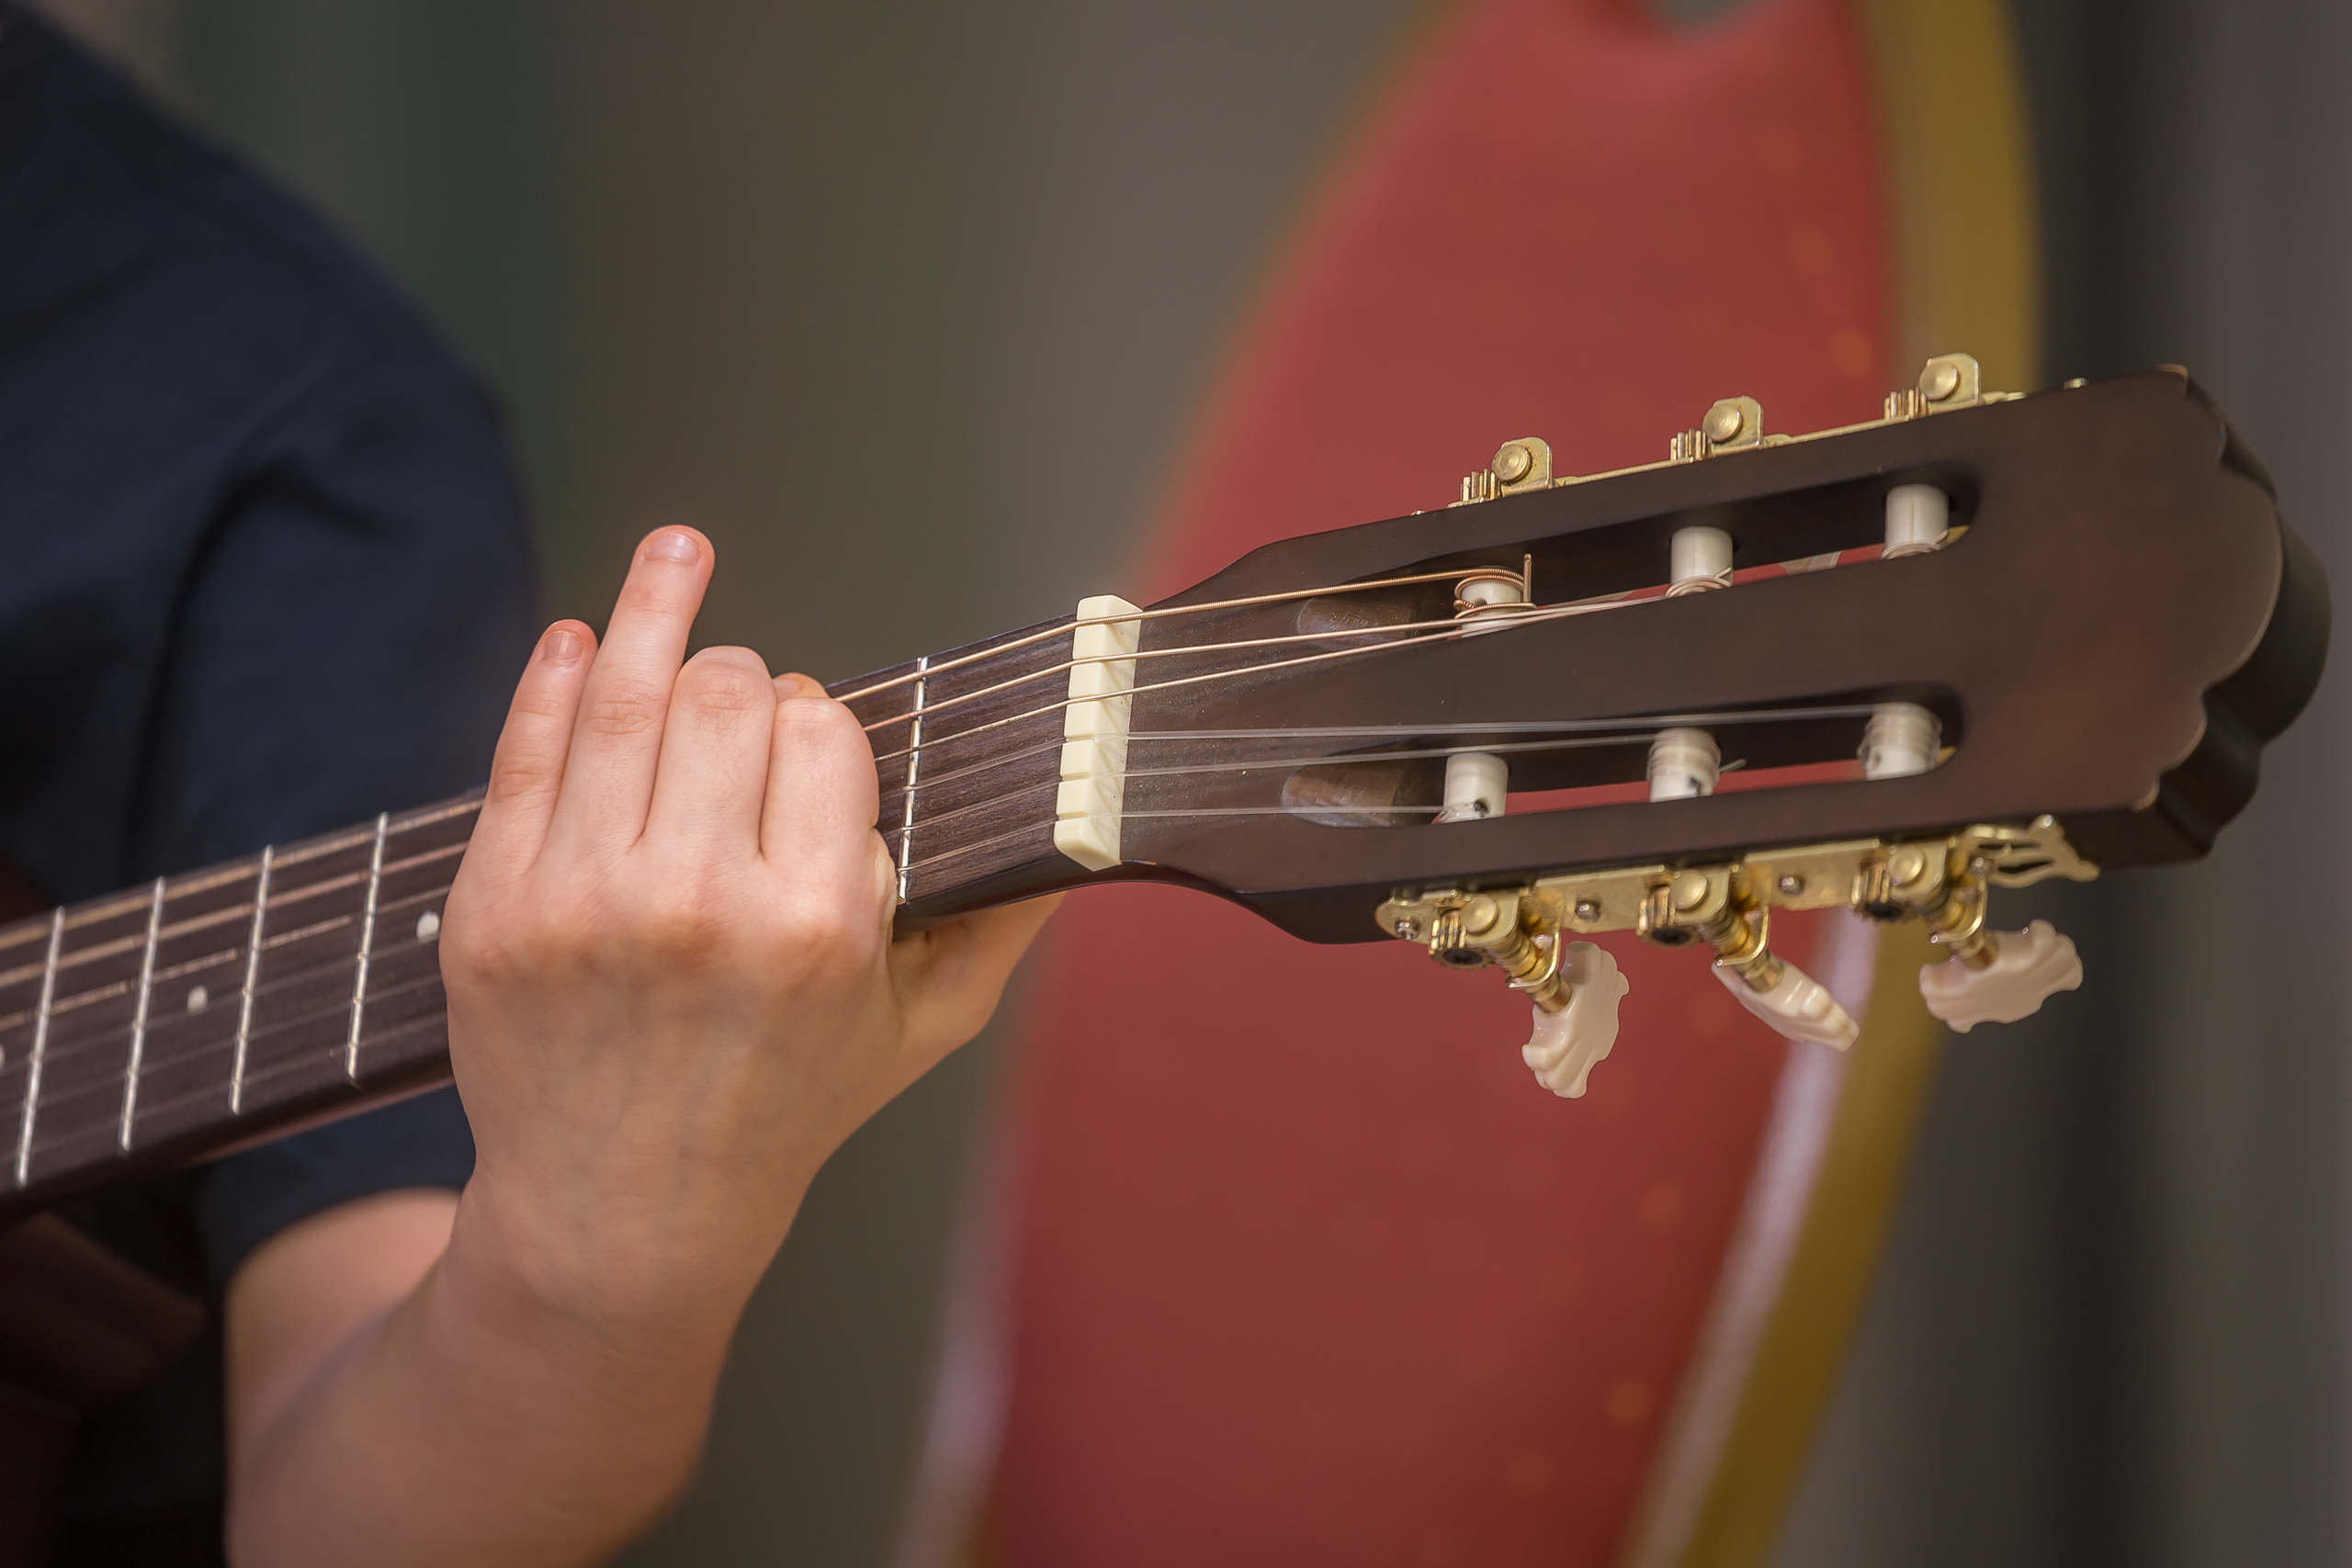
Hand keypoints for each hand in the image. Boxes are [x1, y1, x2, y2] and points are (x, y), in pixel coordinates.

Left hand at [437, 526, 1055, 1337]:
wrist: (622, 1217)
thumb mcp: (919, 1028)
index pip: (826, 729)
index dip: (824, 721)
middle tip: (745, 713)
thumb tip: (1090, 817)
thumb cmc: (786, 1110)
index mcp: (819, 925)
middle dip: (746, 682)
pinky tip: (584, 634)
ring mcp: (581, 904)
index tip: (815, 745)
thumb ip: (1001, 916)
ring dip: (653, 607)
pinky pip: (523, 750)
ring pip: (624, 694)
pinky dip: (556, 674)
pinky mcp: (494, 909)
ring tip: (677, 549)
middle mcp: (699, 905)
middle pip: (726, 692)